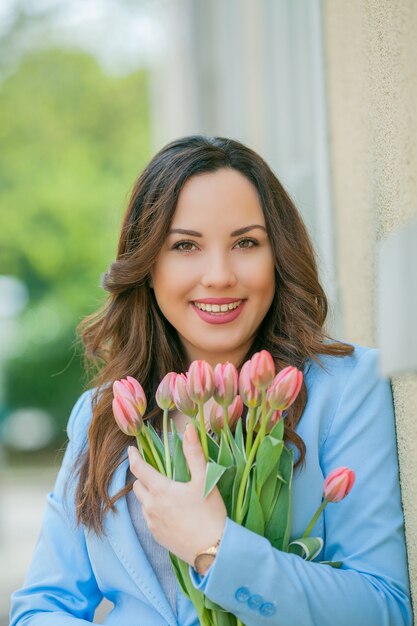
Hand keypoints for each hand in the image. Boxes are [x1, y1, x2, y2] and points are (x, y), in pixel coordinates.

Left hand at [128, 422, 226, 565]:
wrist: (213, 550)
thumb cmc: (210, 513)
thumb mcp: (204, 479)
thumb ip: (194, 453)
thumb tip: (188, 428)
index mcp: (161, 490)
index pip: (139, 469)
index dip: (134, 457)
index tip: (132, 449)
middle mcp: (151, 506)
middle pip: (138, 486)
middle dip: (143, 476)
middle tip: (158, 472)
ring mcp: (152, 523)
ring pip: (142, 502)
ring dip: (149, 494)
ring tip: (167, 492)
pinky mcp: (157, 537)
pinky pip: (149, 518)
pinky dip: (154, 509)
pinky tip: (171, 511)